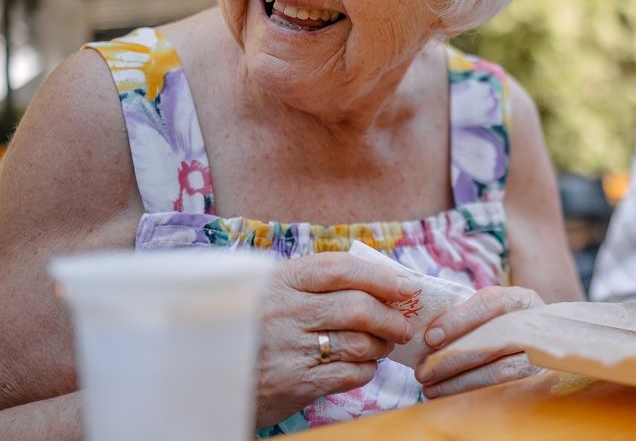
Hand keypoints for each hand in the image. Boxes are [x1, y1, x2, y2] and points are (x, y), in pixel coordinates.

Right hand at [254, 253, 420, 426]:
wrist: (210, 375)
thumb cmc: (255, 327)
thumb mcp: (273, 291)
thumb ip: (317, 282)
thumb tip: (382, 276)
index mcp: (281, 280)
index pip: (341, 269)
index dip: (381, 276)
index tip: (407, 285)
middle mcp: (285, 312)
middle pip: (359, 307)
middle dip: (391, 317)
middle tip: (403, 324)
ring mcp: (290, 348)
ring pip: (360, 342)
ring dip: (381, 345)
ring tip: (383, 345)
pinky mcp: (296, 383)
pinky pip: (350, 373)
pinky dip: (367, 369)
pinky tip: (363, 365)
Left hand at [414, 286, 543, 397]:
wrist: (540, 344)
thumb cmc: (501, 325)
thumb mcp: (489, 313)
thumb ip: (464, 317)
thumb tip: (425, 335)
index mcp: (520, 299)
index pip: (491, 303)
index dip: (459, 320)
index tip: (431, 337)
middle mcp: (535, 325)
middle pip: (494, 341)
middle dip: (453, 358)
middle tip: (423, 371)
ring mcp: (540, 356)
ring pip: (500, 372)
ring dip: (460, 382)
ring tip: (430, 388)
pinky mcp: (537, 382)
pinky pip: (503, 392)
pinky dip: (473, 395)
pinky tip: (448, 398)